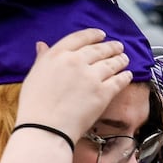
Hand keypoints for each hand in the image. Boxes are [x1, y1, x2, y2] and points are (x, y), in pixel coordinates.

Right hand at [14, 28, 132, 137]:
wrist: (45, 128)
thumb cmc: (35, 106)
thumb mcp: (34, 76)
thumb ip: (42, 59)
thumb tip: (42, 45)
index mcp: (57, 55)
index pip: (79, 38)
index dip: (93, 35)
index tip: (100, 34)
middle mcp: (76, 61)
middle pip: (99, 49)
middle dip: (111, 47)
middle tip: (118, 46)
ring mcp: (91, 76)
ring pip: (112, 63)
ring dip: (120, 60)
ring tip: (125, 59)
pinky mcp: (103, 92)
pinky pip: (119, 81)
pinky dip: (125, 76)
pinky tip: (128, 75)